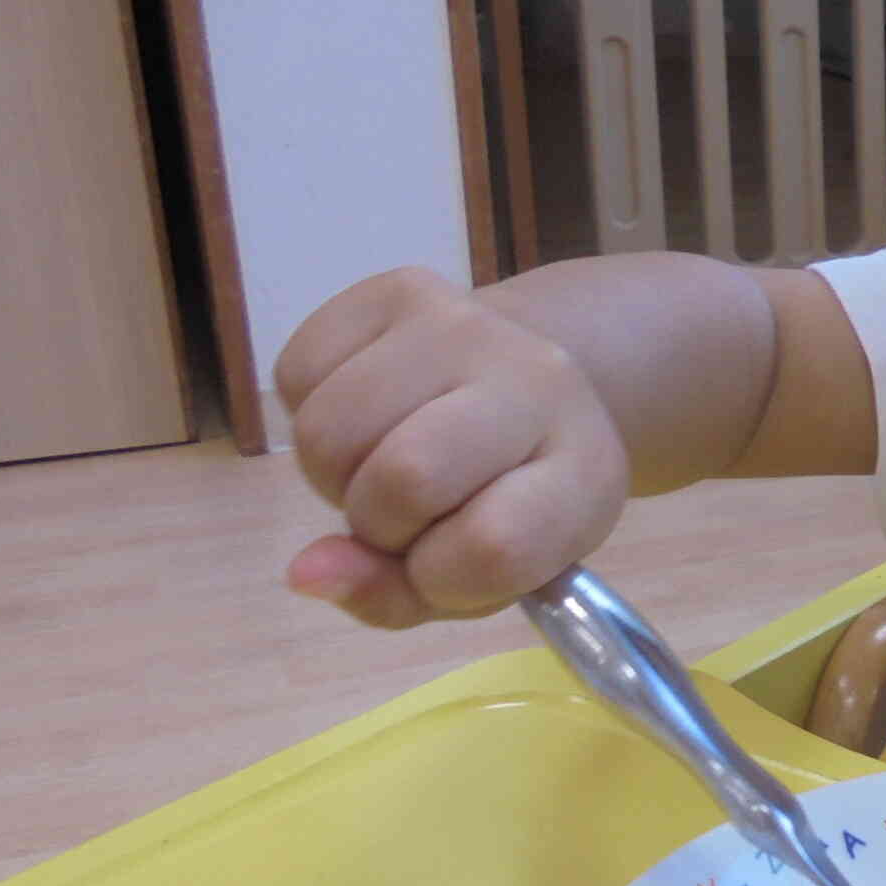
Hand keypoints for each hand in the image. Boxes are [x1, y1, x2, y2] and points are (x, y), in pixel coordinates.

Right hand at [275, 267, 630, 628]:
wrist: (527, 383)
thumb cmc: (503, 501)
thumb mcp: (481, 576)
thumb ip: (396, 597)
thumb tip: (303, 573)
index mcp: (587, 473)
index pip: (493, 547)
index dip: (440, 577)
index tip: (443, 567)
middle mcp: (541, 382)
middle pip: (406, 476)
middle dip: (379, 524)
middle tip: (406, 516)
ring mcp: (469, 324)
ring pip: (330, 430)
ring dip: (334, 473)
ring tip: (381, 466)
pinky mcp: (399, 288)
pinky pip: (298, 376)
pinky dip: (308, 413)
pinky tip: (366, 415)